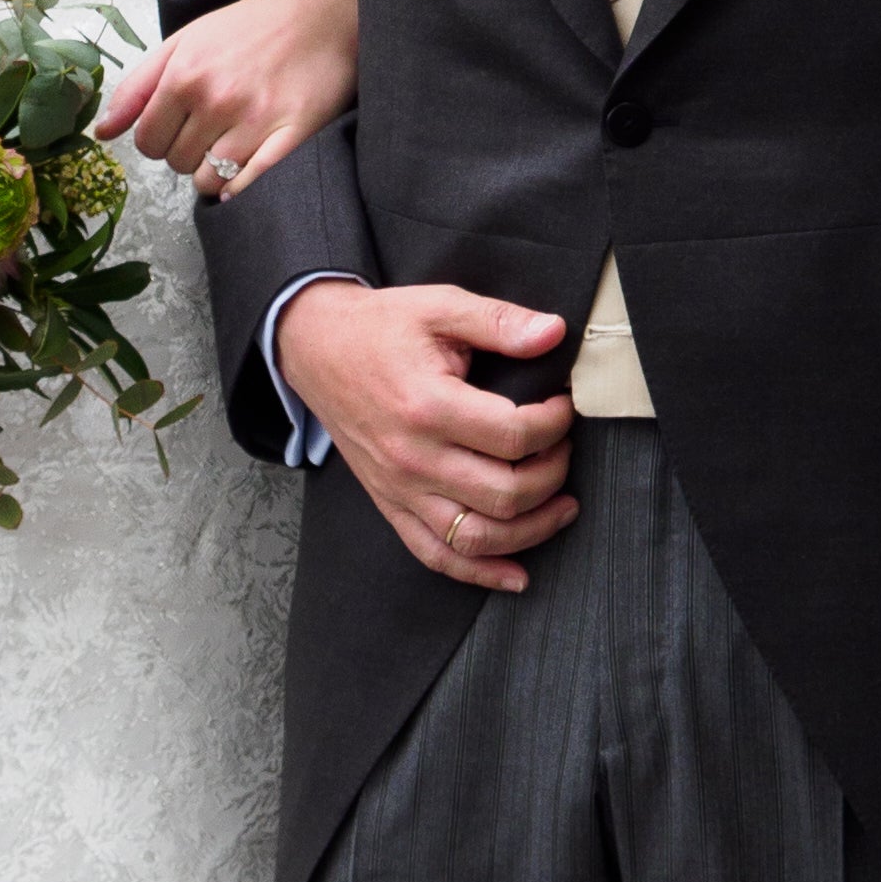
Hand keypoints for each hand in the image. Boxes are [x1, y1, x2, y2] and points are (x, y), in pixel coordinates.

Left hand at [99, 0, 357, 191]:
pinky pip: (250, 185)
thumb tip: (102, 133)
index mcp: (184, 75)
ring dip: (214, 171)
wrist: (320, 11)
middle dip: (187, 151)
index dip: (159, 138)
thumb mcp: (184, 42)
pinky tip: (246, 171)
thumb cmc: (249, 26)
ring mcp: (256, 120)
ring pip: (209, 180)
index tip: (180, 125)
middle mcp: (216, 99)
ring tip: (231, 143)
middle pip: (177, 163)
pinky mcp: (293, 135)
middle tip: (212, 128)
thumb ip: (138, 86)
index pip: (147, 141)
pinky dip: (241, 187)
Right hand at [276, 278, 574, 592]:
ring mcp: (400, 489)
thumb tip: (554, 333)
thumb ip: (501, 321)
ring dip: (532, 529)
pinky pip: (436, 554)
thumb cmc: (382, 328)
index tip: (562, 408)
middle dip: (552, 474)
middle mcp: (413, 457)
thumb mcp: (441, 307)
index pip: (514, 435)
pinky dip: (480, 573)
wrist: (317, 350)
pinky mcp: (390, 505)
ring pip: (477, 537)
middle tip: (562, 449)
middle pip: (505, 493)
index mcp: (429, 405)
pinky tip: (517, 574)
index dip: (554, 424)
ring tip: (562, 506)